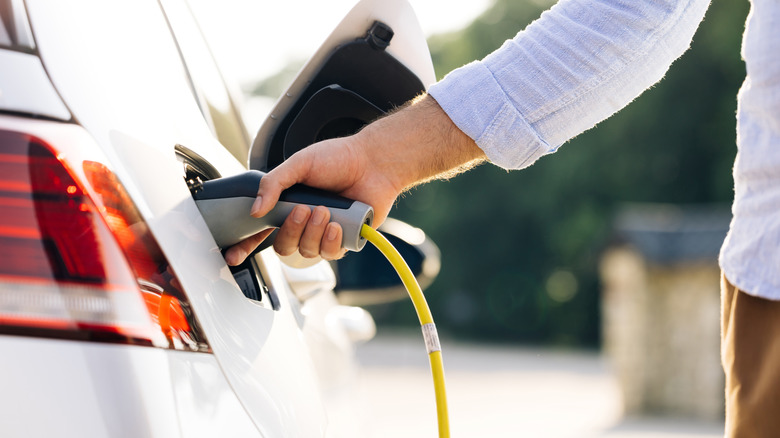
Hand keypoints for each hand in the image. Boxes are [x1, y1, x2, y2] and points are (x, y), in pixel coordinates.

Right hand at [224, 94, 485, 265]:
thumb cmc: (339, 158)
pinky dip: (330, 240)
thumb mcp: (299, 163)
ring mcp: (322, 233)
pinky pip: (329, 254)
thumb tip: (255, 209)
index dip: (245, 245)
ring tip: (325, 211)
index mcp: (287, 204)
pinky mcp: (343, 240)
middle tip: (303, 210)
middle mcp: (303, 222)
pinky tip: (337, 224)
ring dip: (313, 232)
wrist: (374, 162)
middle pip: (282, 246)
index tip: (232, 255)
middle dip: (290, 231)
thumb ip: (273, 184)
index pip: (261, 230)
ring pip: (306, 252)